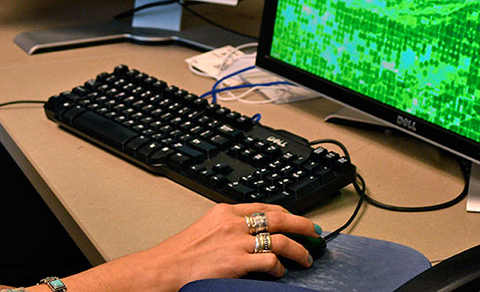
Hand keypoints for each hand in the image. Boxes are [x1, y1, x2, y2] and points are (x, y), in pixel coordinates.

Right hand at [140, 203, 318, 288]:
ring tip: (307, 257)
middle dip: (301, 224)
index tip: (297, 218)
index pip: (264, 206)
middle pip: (278, 217)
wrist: (164, 268)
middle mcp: (233, 223)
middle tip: (315, 232)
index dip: (286, 212)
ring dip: (298, 249)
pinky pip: (270, 262)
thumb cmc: (181, 254)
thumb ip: (228, 227)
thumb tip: (252, 234)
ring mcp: (236, 242)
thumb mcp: (206, 229)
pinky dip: (280, 267)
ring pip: (280, 240)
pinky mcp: (237, 262)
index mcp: (224, 211)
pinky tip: (281, 273)